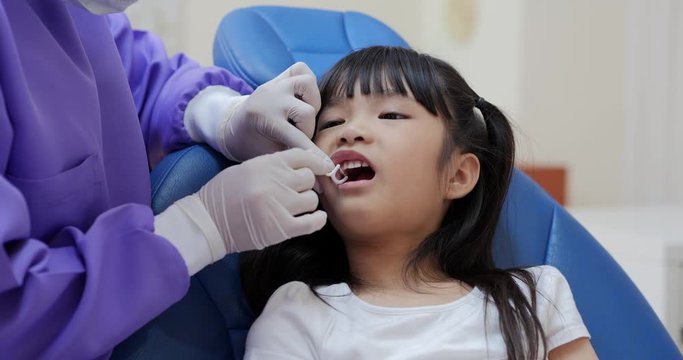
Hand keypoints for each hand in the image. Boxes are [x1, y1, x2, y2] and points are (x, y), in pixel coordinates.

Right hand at [199, 148, 331, 251]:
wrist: (207, 222)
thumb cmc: (225, 194)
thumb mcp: (246, 169)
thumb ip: (273, 166)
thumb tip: (304, 165)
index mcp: (265, 164)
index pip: (301, 156)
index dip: (315, 162)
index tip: (322, 167)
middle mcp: (275, 182)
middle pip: (309, 178)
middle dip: (305, 184)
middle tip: (297, 191)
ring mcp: (280, 205)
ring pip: (312, 199)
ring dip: (307, 203)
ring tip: (296, 206)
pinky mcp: (282, 229)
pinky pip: (313, 222)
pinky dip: (317, 220)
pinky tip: (314, 218)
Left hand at [218, 62, 320, 161]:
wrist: (234, 126)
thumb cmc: (254, 144)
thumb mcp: (271, 155)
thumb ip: (293, 154)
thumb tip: (319, 164)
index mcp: (265, 118)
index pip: (297, 137)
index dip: (314, 154)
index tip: (326, 166)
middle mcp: (271, 96)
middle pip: (308, 111)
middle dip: (308, 129)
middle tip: (298, 137)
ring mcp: (275, 84)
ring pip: (309, 83)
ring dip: (311, 102)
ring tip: (302, 117)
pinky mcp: (279, 77)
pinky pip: (301, 69)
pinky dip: (307, 83)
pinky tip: (302, 98)